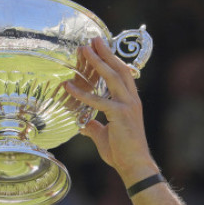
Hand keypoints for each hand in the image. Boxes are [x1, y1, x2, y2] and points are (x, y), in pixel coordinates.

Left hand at [64, 38, 156, 183]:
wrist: (134, 165)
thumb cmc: (122, 152)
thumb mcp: (104, 135)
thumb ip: (95, 126)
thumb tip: (83, 123)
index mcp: (130, 102)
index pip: (122, 75)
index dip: (111, 60)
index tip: (100, 47)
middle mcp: (131, 100)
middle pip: (119, 69)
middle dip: (105, 53)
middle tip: (93, 39)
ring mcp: (127, 106)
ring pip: (112, 78)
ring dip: (97, 62)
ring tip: (84, 49)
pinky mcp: (119, 115)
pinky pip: (98, 101)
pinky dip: (82, 93)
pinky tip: (69, 86)